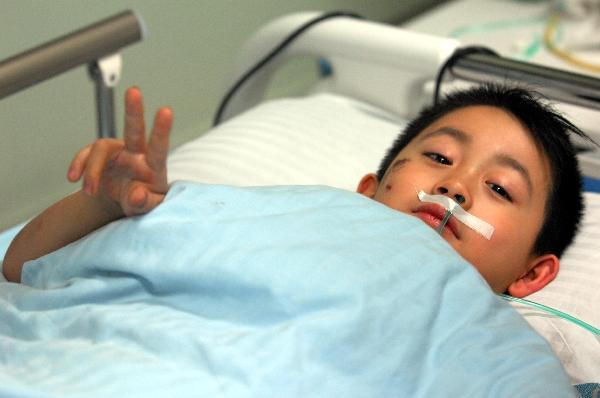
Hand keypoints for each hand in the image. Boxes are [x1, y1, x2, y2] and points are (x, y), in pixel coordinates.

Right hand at [67, 87, 172, 216]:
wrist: (124, 201)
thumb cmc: (143, 201)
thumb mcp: (147, 207)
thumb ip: (145, 203)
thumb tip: (136, 193)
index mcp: (153, 165)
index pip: (159, 146)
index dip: (161, 129)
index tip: (166, 110)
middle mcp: (136, 153)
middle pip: (134, 128)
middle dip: (134, 110)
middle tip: (134, 91)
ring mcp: (117, 152)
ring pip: (101, 148)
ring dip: (92, 170)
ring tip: (89, 191)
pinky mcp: (100, 156)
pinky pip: (85, 155)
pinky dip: (78, 165)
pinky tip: (73, 177)